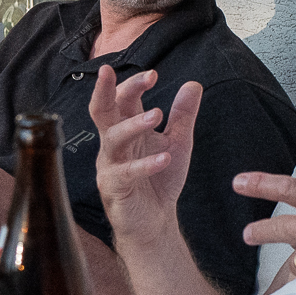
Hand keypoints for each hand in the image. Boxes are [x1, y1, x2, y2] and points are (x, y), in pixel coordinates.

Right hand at [89, 66, 196, 241]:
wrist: (155, 221)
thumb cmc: (160, 179)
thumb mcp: (178, 142)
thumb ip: (182, 115)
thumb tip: (193, 84)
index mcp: (125, 128)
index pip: (122, 99)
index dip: (133, 84)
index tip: (153, 74)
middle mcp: (113, 143)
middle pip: (102, 111)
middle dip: (106, 90)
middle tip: (114, 73)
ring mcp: (110, 165)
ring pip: (113, 139)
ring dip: (133, 124)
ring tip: (156, 115)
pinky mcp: (113, 188)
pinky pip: (125, 173)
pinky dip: (145, 165)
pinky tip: (163, 159)